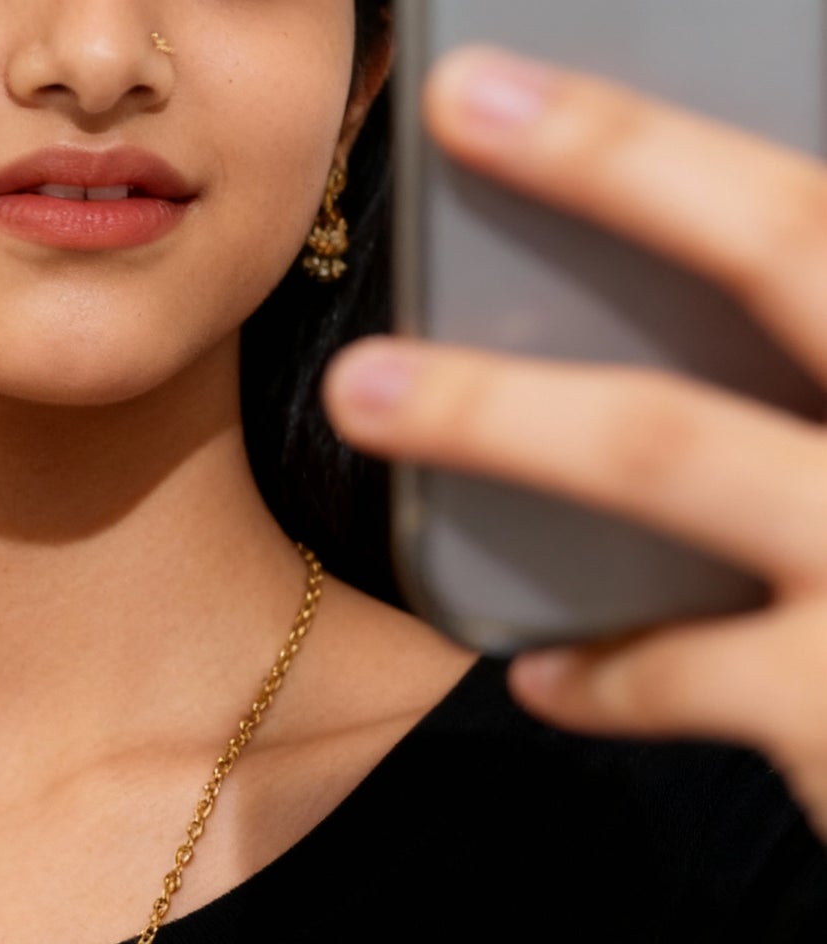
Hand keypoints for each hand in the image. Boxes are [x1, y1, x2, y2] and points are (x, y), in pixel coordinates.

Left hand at [321, 46, 826, 842]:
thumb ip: (826, 383)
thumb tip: (732, 326)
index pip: (825, 208)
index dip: (687, 131)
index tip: (544, 68)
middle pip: (783, 245)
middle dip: (616, 159)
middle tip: (462, 101)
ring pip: (671, 445)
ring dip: (497, 412)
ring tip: (364, 390)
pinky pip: (673, 671)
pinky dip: (595, 672)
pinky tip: (541, 674)